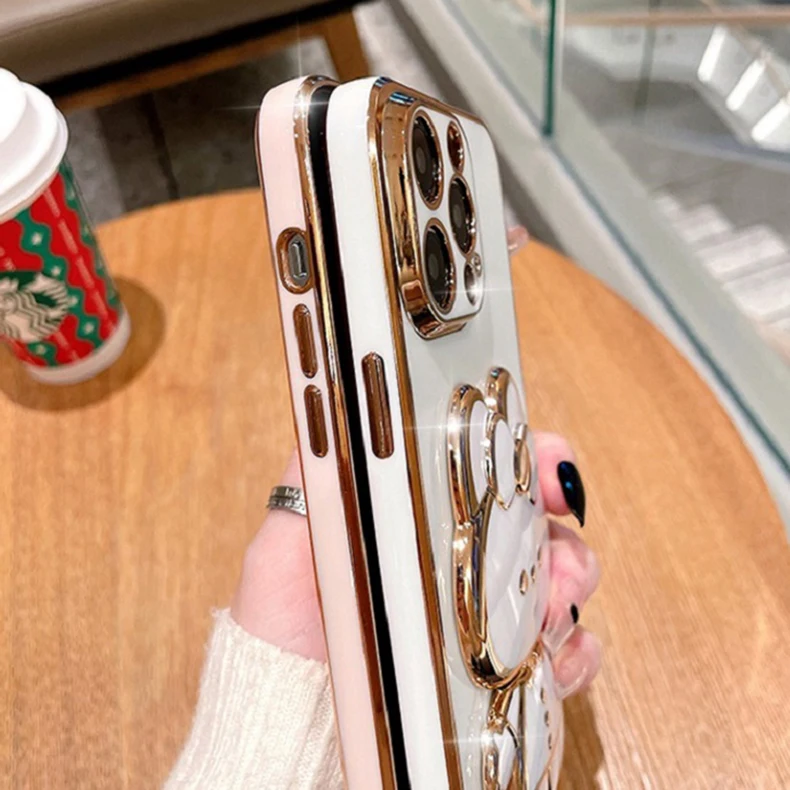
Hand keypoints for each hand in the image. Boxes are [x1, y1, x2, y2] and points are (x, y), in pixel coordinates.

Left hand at [231, 433, 600, 698]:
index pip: (486, 471)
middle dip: (558, 523)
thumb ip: (314, 480)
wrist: (292, 720)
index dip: (527, 456)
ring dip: (568, 586)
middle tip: (551, 543)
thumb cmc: (283, 630)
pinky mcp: (503, 673)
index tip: (548, 463)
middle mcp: (459, 561)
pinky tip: (553, 660)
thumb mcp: (286, 543)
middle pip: (537, 521)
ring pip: (561, 580)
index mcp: (418, 521)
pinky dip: (576, 653)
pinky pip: (567, 654)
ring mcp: (486, 616)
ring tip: (544, 610)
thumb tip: (336, 409)